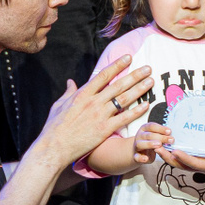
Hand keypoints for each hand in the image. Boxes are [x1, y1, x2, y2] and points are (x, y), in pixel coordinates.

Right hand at [33, 55, 154, 167]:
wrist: (55, 147)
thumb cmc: (54, 127)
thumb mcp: (58, 105)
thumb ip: (68, 92)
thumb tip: (70, 81)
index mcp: (82, 94)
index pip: (103, 75)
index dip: (117, 65)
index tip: (128, 58)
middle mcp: (93, 102)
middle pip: (118, 85)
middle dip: (135, 75)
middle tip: (148, 68)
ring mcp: (100, 115)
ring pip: (124, 99)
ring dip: (139, 89)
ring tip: (150, 82)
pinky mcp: (104, 129)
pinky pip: (124, 118)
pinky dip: (136, 111)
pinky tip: (146, 105)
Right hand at [132, 122, 173, 164]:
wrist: (141, 151)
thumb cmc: (151, 141)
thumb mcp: (156, 135)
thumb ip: (162, 134)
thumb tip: (172, 134)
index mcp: (145, 128)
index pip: (152, 126)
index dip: (160, 128)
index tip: (169, 131)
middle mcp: (140, 135)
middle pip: (148, 135)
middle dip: (160, 137)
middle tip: (170, 140)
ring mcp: (137, 145)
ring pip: (140, 144)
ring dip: (150, 144)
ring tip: (159, 146)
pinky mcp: (136, 155)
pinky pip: (136, 157)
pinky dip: (140, 158)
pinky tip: (145, 159)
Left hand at [161, 132, 204, 174]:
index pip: (198, 164)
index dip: (186, 159)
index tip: (176, 152)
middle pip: (185, 165)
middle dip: (171, 158)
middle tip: (158, 148)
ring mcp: (203, 160)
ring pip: (183, 161)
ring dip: (169, 155)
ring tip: (157, 146)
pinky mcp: (202, 155)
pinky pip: (186, 154)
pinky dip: (176, 149)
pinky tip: (168, 142)